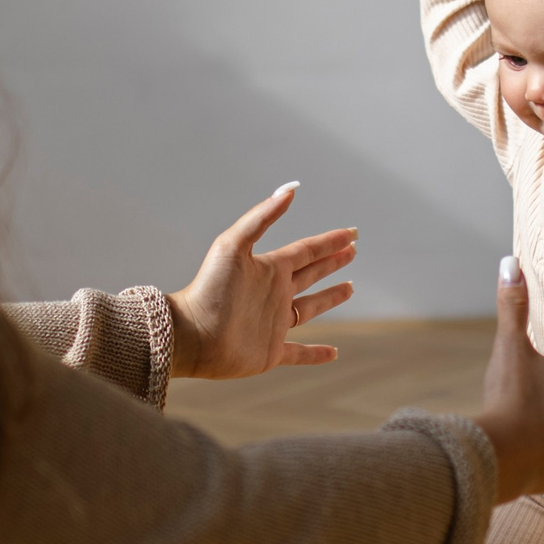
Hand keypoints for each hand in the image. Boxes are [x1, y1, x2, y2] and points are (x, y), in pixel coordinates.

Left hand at [168, 183, 357, 378]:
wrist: (190, 335)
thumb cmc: (208, 288)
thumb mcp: (233, 244)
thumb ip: (261, 216)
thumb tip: (289, 189)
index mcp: (269, 268)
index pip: (306, 250)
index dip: (329, 242)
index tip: (351, 234)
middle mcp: (274, 294)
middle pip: (310, 274)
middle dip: (332, 262)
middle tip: (353, 251)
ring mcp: (273, 324)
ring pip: (309, 309)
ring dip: (329, 298)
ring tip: (350, 288)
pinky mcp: (270, 352)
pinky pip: (299, 352)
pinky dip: (316, 354)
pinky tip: (334, 353)